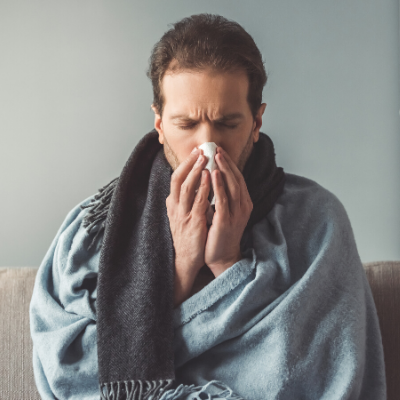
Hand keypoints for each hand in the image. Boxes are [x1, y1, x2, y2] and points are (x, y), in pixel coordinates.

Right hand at [166, 148, 210, 305]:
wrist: (186, 259)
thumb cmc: (187, 236)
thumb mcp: (182, 215)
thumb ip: (186, 200)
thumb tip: (193, 182)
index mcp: (173, 204)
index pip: (175, 178)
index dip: (185, 164)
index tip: (195, 151)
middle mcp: (175, 207)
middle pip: (178, 179)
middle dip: (189, 163)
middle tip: (200, 149)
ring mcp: (183, 215)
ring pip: (186, 188)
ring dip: (195, 171)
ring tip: (204, 158)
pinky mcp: (193, 223)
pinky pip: (198, 202)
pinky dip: (203, 188)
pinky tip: (209, 177)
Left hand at [205, 147, 252, 276]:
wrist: (222, 256)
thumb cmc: (220, 233)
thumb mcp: (224, 211)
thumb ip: (223, 196)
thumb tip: (214, 177)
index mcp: (243, 203)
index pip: (237, 178)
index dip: (229, 164)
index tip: (219, 151)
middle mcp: (243, 206)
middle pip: (236, 179)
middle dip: (226, 162)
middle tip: (217, 148)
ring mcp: (236, 214)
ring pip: (232, 187)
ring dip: (224, 170)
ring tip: (216, 156)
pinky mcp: (226, 221)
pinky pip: (223, 200)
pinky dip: (219, 186)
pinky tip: (213, 175)